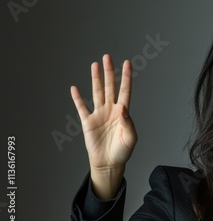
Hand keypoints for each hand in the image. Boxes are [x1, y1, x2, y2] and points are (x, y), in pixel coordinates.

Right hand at [70, 54, 137, 198]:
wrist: (108, 163)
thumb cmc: (122, 151)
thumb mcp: (131, 138)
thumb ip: (129, 124)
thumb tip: (124, 109)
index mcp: (123, 112)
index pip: (125, 90)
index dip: (126, 77)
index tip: (127, 63)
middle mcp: (111, 110)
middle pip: (110, 87)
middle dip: (109, 72)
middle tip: (107, 57)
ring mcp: (99, 114)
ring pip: (97, 92)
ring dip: (95, 79)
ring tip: (95, 65)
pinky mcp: (88, 122)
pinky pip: (81, 107)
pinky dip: (77, 98)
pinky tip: (74, 88)